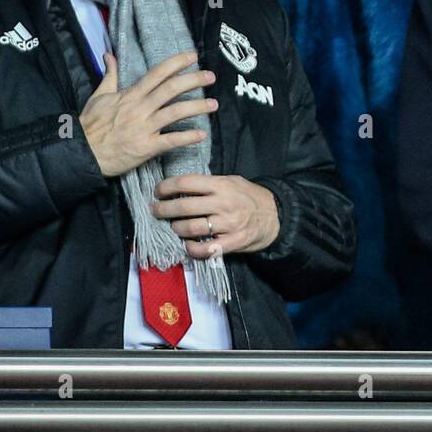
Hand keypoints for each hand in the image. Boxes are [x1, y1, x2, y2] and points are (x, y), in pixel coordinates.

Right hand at [80, 51, 215, 176]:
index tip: (193, 56)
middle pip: (171, 89)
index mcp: (130, 95)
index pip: (157, 74)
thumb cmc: (91, 125)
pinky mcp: (146, 147)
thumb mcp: (99, 96)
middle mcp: (140, 108)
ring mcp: (144, 127)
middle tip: (211, 76)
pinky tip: (202, 134)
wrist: (82, 152)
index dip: (176, 63)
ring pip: (175, 112)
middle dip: (193, 80)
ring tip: (214, 104)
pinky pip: (171, 140)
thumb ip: (110, 75)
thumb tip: (110, 55)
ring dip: (197, 107)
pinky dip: (187, 137)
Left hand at [151, 174, 280, 256]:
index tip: (158, 191)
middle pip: (183, 207)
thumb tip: (182, 185)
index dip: (166, 187)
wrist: (275, 215)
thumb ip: (210, 183)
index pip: (186, 183)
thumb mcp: (233, 181)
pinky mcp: (232, 242)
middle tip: (155, 210)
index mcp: (222, 185)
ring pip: (190, 228)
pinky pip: (204, 249)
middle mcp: (223, 203)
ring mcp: (227, 224)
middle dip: (163, 209)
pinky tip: (187, 245)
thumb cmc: (250, 196)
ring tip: (173, 226)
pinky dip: (191, 249)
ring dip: (176, 228)